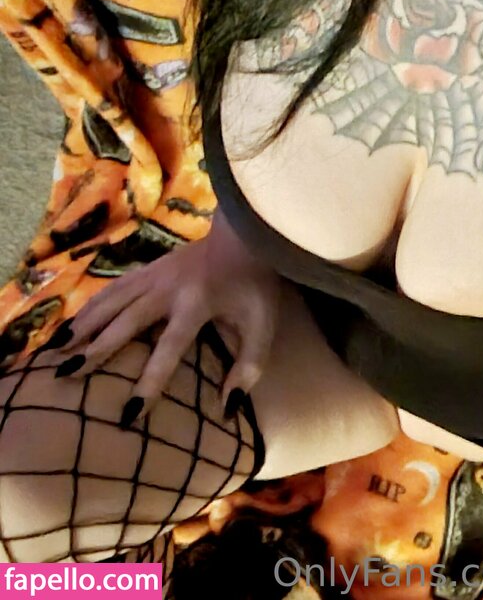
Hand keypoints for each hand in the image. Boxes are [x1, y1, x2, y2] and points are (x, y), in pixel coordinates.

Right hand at [47, 209, 280, 420]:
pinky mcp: (148, 268)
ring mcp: (154, 274)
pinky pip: (113, 289)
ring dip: (83, 325)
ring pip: (111, 301)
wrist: (246, 231)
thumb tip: (228, 409)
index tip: (129, 415)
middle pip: (126, 322)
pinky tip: (71, 325)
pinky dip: (90, 307)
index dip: (149, 382)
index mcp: (197, 304)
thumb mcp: (263, 326)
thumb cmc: (254, 285)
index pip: (168, 348)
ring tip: (55, 351)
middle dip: (96, 349)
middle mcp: (168, 288)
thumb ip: (249, 367)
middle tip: (67, 375)